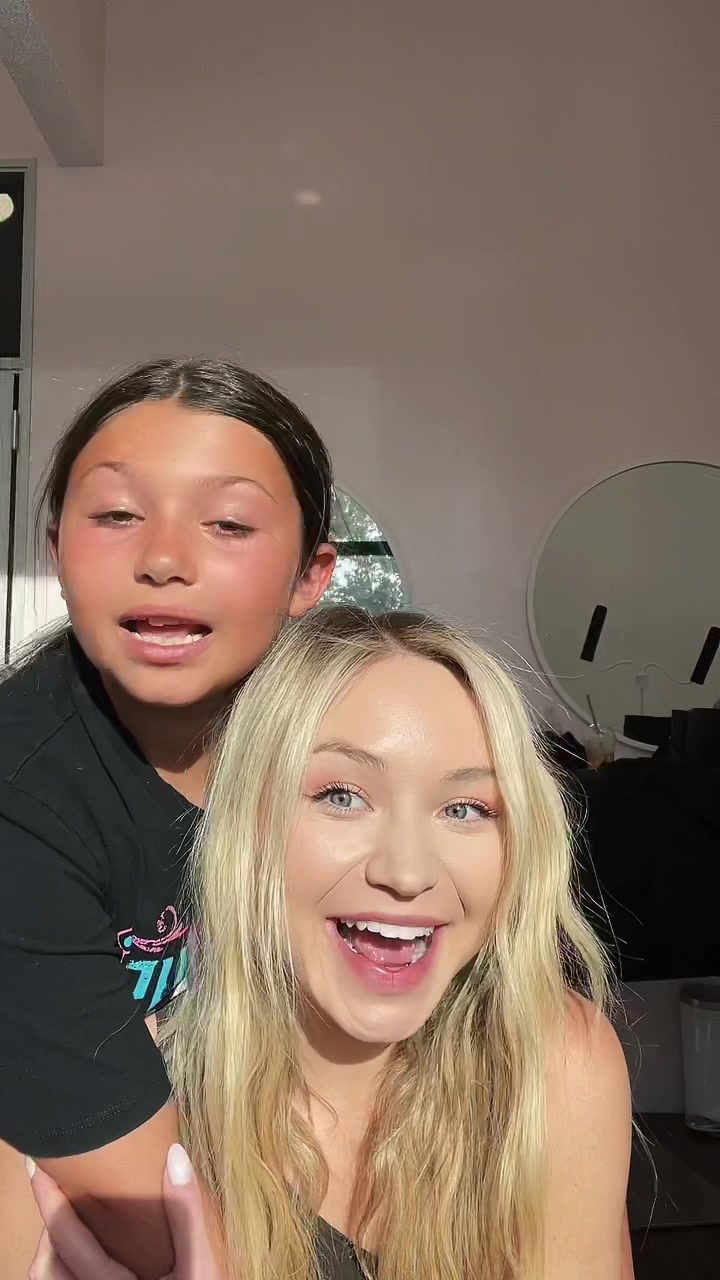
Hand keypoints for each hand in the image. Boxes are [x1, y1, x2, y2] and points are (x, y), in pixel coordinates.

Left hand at [27, 1145, 221, 1279]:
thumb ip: (187, 1216)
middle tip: (56, 1189)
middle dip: (48, 1227)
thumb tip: (175, 1155)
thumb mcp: (202, 1267)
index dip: (52, 1204)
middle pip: (46, 1269)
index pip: (70, 1246)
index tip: (39, 1170)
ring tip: (67, 1217)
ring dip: (53, 1250)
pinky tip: (83, 1249)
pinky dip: (64, 1267)